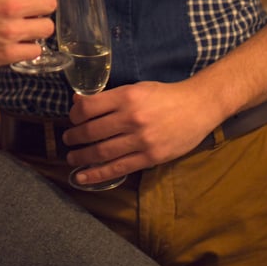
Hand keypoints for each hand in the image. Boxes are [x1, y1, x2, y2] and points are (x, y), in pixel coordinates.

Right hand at [0, 0, 55, 70]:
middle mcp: (12, 3)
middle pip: (51, 3)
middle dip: (41, 7)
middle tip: (30, 12)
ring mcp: (11, 30)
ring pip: (47, 28)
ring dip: (37, 29)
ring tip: (23, 29)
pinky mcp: (6, 53)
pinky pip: (35, 51)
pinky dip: (28, 48)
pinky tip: (15, 44)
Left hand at [61, 80, 221, 184]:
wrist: (198, 107)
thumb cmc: (165, 95)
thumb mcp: (136, 88)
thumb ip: (109, 97)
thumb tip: (79, 103)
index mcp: (126, 96)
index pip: (89, 108)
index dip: (74, 115)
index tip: (72, 119)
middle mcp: (132, 118)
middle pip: (91, 131)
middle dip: (74, 137)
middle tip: (67, 139)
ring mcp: (141, 140)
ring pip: (101, 152)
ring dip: (81, 157)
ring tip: (71, 157)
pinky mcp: (150, 158)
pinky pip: (118, 168)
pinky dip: (96, 175)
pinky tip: (82, 177)